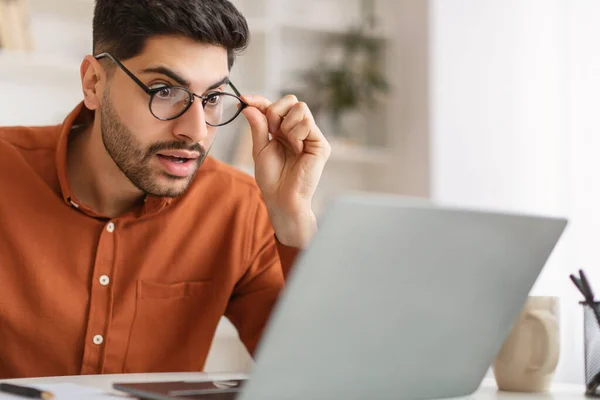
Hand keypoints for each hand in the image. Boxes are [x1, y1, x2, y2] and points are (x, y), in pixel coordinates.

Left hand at [241, 94, 330, 247]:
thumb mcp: (260, 148)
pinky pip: (307, 123)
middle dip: (276, 112)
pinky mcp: (321, 144)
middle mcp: (299, 130)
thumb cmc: (272, 178)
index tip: (244, 99)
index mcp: (284, 130)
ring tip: (287, 144)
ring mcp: (311, 135)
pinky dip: (296, 134)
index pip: (274, 105)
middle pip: (291, 100)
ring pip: (300, 108)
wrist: (282, 198)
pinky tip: (297, 150)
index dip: (259, 100)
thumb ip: (257, 125)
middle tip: (272, 132)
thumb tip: (248, 105)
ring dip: (286, 125)